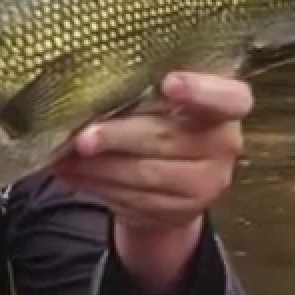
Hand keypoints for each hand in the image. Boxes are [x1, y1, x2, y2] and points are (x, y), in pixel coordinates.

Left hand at [54, 72, 251, 294]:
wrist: (176, 176)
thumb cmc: (165, 118)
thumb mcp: (165, 96)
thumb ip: (144, 89)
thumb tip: (86, 89)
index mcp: (228, 104)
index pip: (229, 98)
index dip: (199, 90)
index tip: (169, 83)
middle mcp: (225, 144)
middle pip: (168, 138)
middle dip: (118, 137)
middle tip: (82, 138)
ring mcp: (206, 183)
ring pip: (145, 174)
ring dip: (99, 167)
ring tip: (65, 157)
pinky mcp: (181, 211)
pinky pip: (133, 198)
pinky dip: (98, 185)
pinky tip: (74, 174)